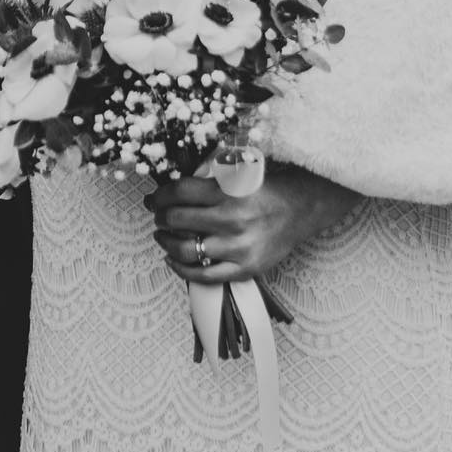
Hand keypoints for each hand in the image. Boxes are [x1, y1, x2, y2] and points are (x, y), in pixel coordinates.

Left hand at [148, 162, 361, 283]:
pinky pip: (204, 275)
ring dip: (166, 242)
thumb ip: (206, 180)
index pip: (180, 192)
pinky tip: (172, 260)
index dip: (160, 196)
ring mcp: (238, 247)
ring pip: (186, 249)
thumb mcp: (236, 176)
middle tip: (158, 216)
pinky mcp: (244, 269)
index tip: (153, 199)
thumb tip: (170, 189)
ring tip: (161, 237)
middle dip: (161, 217)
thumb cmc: (262, 191)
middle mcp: (231, 219)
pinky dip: (181, 269)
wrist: (297, 211)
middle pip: (178, 219)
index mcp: (228, 191)